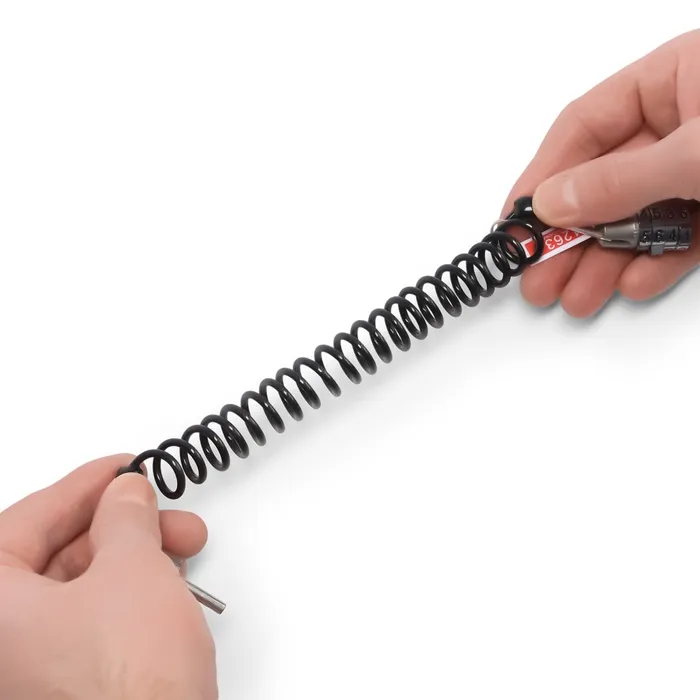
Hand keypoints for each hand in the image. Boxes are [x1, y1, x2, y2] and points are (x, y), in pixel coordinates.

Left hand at [0, 454, 217, 699]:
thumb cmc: (129, 689)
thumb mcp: (133, 570)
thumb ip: (126, 517)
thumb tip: (126, 493)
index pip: (26, 519)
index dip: (83, 484)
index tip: (120, 468)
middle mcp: (1, 643)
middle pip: (52, 557)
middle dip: (120, 527)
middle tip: (160, 512)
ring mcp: (27, 673)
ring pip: (76, 592)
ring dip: (132, 561)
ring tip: (180, 551)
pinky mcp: (62, 690)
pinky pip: (88, 625)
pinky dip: (127, 599)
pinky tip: (166, 590)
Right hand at [503, 28, 699, 316]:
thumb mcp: (699, 153)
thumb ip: (623, 179)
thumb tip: (553, 202)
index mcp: (675, 77)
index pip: (583, 126)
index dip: (542, 177)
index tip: (514, 222)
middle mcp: (684, 118)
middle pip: (603, 181)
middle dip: (569, 237)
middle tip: (536, 277)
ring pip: (637, 215)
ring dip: (604, 261)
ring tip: (575, 298)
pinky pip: (681, 235)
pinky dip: (656, 263)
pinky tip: (632, 285)